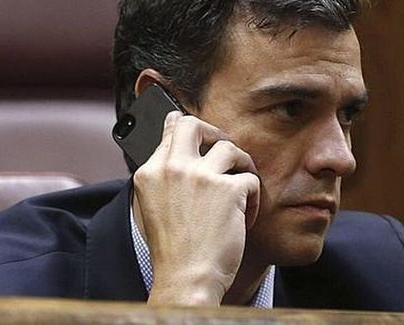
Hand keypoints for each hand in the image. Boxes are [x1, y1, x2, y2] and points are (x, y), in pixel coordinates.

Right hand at [133, 111, 260, 305]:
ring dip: (242, 167)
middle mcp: (172, 169)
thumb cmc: (175, 249)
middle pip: (194, 125)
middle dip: (214, 133)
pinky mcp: (228, 190)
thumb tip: (173, 127)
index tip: (203, 137)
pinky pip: (250, 179)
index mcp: (149, 173)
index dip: (190, 131)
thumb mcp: (156, 204)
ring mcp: (200, 177)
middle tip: (225, 153)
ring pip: (230, 148)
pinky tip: (245, 217)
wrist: (187, 278)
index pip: (170, 131)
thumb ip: (165, 172)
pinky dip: (253, 198)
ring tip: (241, 190)